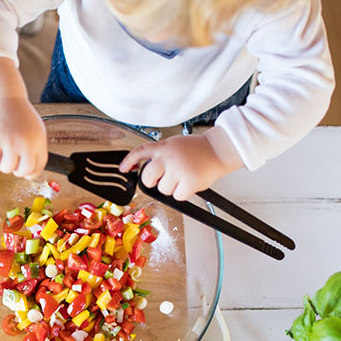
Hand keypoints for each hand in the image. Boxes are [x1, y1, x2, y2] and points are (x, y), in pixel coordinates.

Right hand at [0, 97, 47, 177]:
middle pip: (23, 171)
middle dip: (15, 169)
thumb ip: (33, 148)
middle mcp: (27, 143)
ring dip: (0, 162)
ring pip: (6, 168)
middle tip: (9, 158)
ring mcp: (10, 142)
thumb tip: (29, 171)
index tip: (25, 173)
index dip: (30, 173)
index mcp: (38, 141)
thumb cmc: (16, 114)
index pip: (38, 167)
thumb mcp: (34, 129)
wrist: (3, 97)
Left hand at [119, 134, 233, 200]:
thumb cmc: (197, 149)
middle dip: (152, 182)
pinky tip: (189, 184)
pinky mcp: (189, 182)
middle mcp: (168, 158)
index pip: (140, 152)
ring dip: (171, 187)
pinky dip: (182, 193)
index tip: (123, 168)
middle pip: (147, 178)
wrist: (218, 151)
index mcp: (164, 147)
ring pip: (163, 190)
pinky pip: (177, 196)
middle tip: (163, 178)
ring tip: (182, 177)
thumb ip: (160, 154)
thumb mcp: (174, 144)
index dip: (129, 160)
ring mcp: (178, 170)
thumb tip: (145, 168)